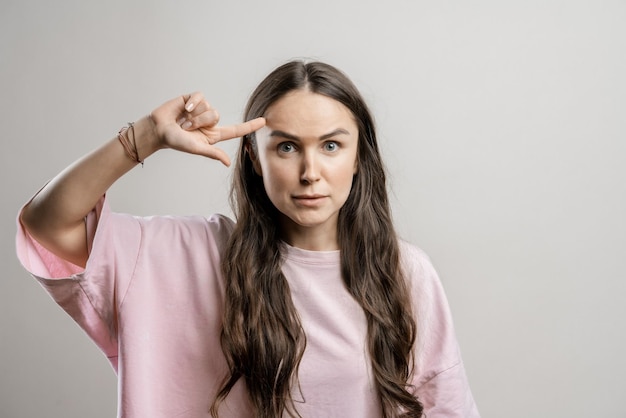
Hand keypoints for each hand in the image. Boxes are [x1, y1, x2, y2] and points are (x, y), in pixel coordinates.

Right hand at [150, 92, 264, 165]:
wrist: (158, 129)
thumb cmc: (176, 141)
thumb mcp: (196, 148)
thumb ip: (212, 153)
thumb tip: (228, 162)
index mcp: (213, 135)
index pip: (235, 130)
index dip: (249, 126)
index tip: (264, 121)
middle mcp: (210, 121)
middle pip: (216, 115)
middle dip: (200, 121)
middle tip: (187, 128)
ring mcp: (202, 109)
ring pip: (208, 106)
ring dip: (193, 115)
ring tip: (182, 120)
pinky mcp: (193, 99)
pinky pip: (199, 97)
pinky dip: (191, 103)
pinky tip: (183, 109)